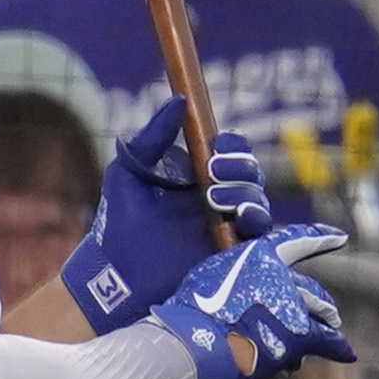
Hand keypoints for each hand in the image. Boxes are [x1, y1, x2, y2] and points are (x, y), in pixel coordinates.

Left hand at [59, 102, 264, 328]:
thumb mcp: (128, 173)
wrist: (117, 277)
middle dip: (239, 169)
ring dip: (245, 195)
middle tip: (212, 175)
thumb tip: (178, 101)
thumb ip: (151, 138)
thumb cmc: (119, 224)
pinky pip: (261, 234)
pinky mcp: (235, 255)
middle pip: (251, 173)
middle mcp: (217, 199)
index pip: (230, 151)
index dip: (232, 146)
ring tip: (216, 200)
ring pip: (258, 201)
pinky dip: (255, 221)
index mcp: (195, 176)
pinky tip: (239, 219)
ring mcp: (228, 227)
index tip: (217, 149)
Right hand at [159, 224, 353, 378]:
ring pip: (320, 319)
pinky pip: (325, 342)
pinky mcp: (302, 336)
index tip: (341, 237)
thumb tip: (249, 294)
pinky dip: (334, 349)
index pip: (295, 242)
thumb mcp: (211, 279)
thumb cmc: (193, 313)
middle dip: (321, 305)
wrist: (197, 342)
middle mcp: (283, 278)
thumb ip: (237, 278)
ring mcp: (294, 307)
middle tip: (331, 316)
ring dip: (324, 328)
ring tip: (334, 338)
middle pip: (313, 292)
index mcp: (259, 256)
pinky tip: (345, 353)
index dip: (319, 237)